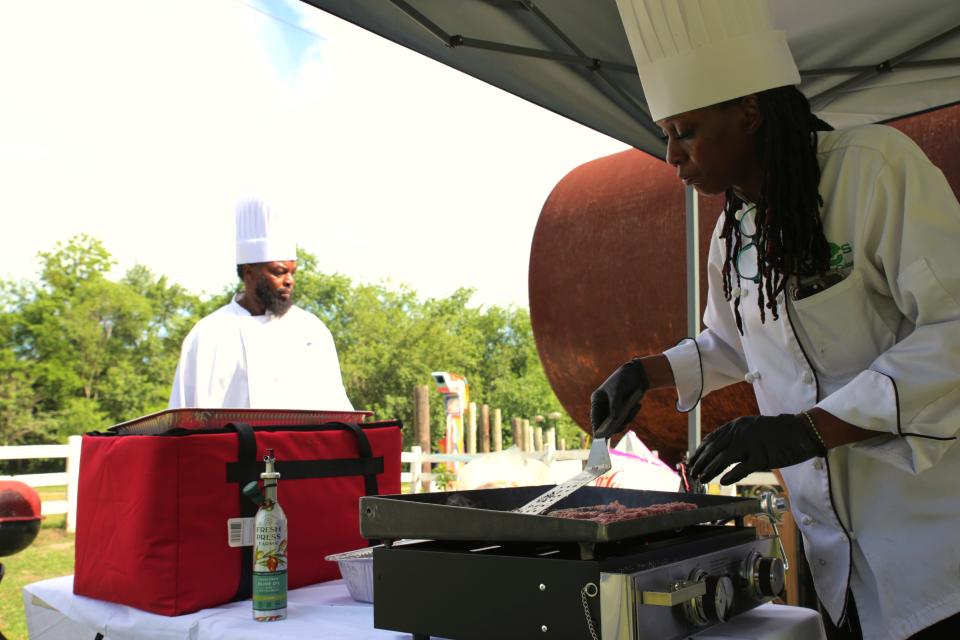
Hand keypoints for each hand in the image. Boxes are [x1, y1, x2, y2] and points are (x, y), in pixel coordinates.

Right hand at [590, 358, 648, 438]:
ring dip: (627, 418)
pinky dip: (632, 414)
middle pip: (606, 423)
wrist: (636, 374)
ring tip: (634, 407)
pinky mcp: (623, 410)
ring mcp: (614, 409)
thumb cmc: (622, 379)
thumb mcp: (617, 390)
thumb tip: (614, 420)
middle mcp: (604, 406)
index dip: (597, 428)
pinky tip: (637, 405)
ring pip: (618, 422)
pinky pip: (626, 418)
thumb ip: (615, 405)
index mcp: (597, 400)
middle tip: (622, 427)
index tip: (601, 437)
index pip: (595, 417)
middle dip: (615, 426)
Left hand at [688, 414, 826, 484]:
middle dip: (701, 462)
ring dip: (710, 470)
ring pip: (724, 459)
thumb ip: (736, 438)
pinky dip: (731, 475)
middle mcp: (741, 432)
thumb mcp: (752, 428)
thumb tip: (719, 452)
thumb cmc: (777, 433)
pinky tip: (723, 481)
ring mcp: (751, 444)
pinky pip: (742, 468)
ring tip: (702, 479)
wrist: (801, 431)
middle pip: (714, 449)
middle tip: (692, 473)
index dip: (700, 451)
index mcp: (737, 425)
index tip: (693, 461)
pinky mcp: (763, 457)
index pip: (712, 439)